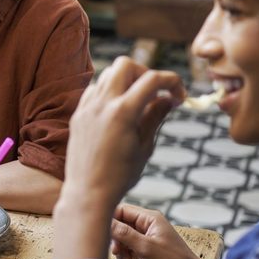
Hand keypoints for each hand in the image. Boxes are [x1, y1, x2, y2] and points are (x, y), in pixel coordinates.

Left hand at [61, 56, 184, 214]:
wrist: (87, 193)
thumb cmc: (120, 176)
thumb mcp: (145, 146)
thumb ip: (156, 116)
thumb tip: (169, 98)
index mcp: (122, 111)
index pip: (152, 79)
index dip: (172, 82)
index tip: (180, 95)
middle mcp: (102, 103)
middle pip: (126, 64)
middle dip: (146, 73)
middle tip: (156, 94)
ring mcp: (87, 107)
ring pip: (108, 74)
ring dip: (127, 81)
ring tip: (138, 104)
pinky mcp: (78, 114)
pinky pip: (94, 89)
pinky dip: (109, 91)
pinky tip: (118, 110)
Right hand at [111, 202, 216, 258]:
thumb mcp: (145, 247)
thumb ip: (124, 234)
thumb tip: (106, 222)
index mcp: (150, 218)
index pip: (122, 210)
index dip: (110, 221)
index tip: (103, 234)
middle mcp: (148, 224)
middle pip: (121, 225)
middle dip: (116, 240)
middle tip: (116, 252)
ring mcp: (148, 237)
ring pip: (124, 238)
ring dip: (121, 251)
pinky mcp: (148, 249)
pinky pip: (131, 248)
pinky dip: (127, 256)